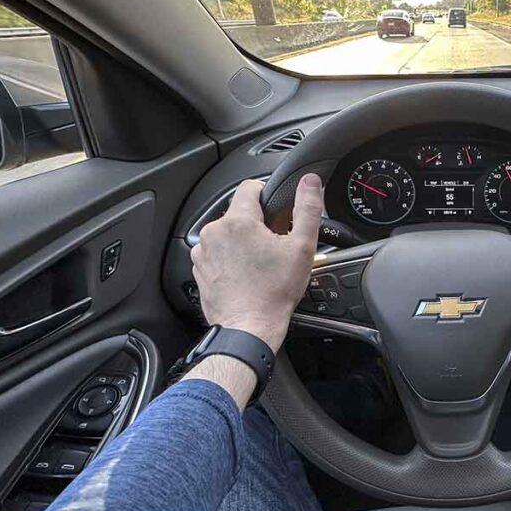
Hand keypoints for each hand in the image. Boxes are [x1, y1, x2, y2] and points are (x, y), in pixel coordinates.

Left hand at [190, 175, 322, 351]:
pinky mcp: (200, 268)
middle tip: (273, 246)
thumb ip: (307, 208)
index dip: (268, 196)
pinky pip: (216, 251)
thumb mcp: (301, 247)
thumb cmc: (273, 293)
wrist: (248, 328)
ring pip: (227, 232)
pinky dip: (229, 257)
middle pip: (239, 212)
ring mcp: (203, 251)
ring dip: (242, 241)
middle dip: (257, 223)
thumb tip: (310, 182)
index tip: (277, 215)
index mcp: (238, 221)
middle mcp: (214, 232)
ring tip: (259, 263)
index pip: (250, 187)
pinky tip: (245, 274)